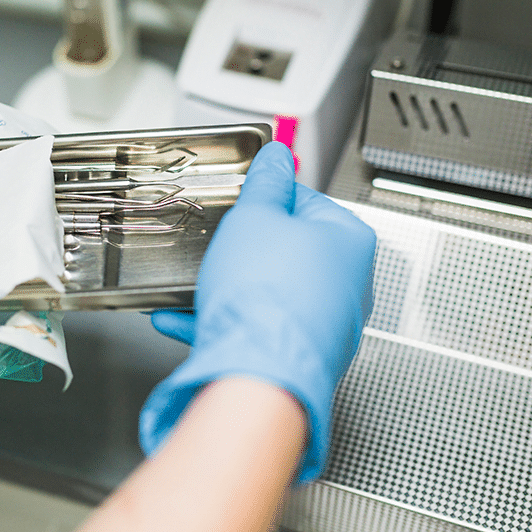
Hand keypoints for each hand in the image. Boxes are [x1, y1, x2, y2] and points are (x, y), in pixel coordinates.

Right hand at [140, 141, 375, 482]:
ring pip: (270, 295)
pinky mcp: (300, 358)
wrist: (258, 374)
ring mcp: (327, 326)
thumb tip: (277, 156)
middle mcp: (348, 285)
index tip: (240, 202)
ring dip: (228, 287)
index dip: (264, 198)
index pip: (306, 200)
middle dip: (243, 248)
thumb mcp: (255, 217)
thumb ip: (265, 183)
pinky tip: (182, 319)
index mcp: (350, 241)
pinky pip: (258, 330)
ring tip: (192, 284)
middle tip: (214, 244)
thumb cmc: (266, 296)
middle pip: (288, 250)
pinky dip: (223, 321)